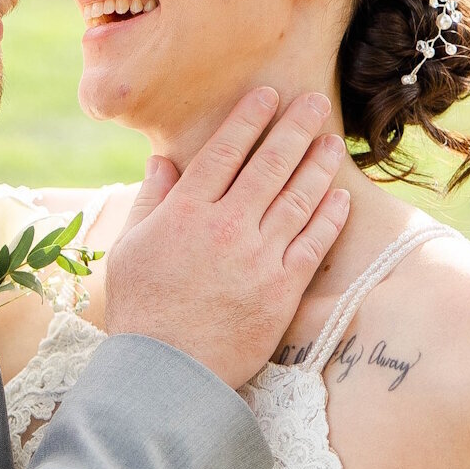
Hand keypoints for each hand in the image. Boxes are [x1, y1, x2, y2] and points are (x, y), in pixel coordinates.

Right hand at [103, 89, 349, 390]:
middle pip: (269, 165)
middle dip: (294, 128)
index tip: (268, 96)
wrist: (168, 372)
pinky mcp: (282, 288)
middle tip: (314, 101)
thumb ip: (151, 199)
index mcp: (184, 212)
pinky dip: (329, 216)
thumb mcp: (129, 248)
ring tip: (332, 141)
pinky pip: (313, 243)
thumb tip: (163, 159)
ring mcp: (257, 256)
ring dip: (318, 164)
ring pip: (297, 198)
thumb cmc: (142, 310)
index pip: (224, 151)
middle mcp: (225, 226)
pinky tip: (340, 196)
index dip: (249, 119)